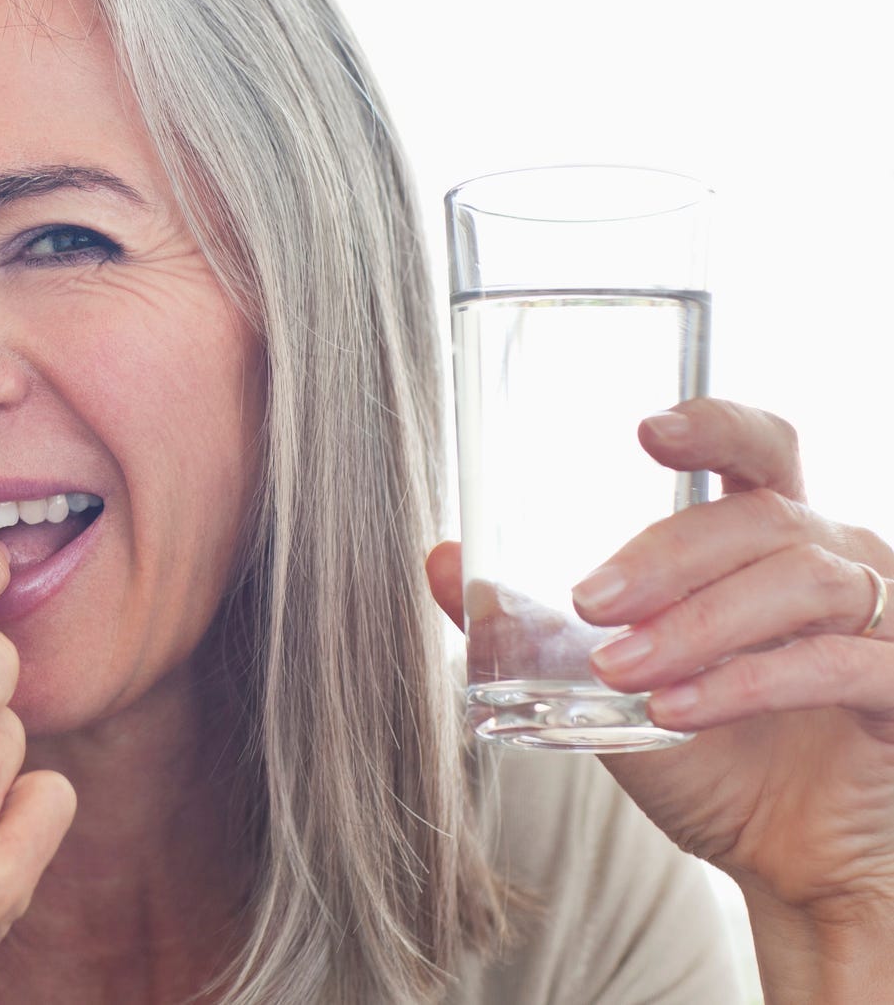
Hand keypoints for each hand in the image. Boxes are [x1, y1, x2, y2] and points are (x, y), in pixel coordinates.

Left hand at [428, 398, 893, 999]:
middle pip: (764, 516)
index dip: (714, 425)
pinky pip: (837, 664)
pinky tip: (680, 710)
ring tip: (621, 669)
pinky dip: (750, 683)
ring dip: (698, 622)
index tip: (647, 430)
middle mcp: (838, 563)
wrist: (788, 864)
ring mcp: (883, 623)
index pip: (758, 451)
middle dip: (669, 552)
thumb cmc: (712, 760)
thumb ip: (528, 625)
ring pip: (801, 582)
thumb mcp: (602, 691)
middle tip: (589, 600)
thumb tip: (441, 560)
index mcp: (771, 541)